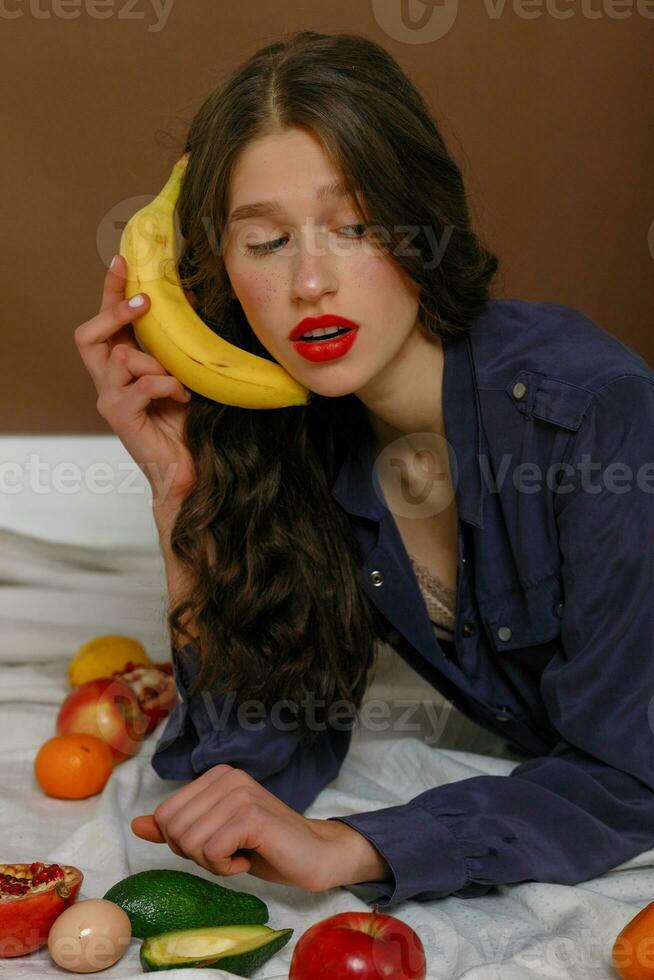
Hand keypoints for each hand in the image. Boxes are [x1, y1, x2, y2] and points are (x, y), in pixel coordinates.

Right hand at [74, 254, 197, 506]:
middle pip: (88, 335)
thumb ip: (179, 345)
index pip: (106, 321)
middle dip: (115, 313)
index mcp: (122, 367)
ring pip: (120, 358)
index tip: (124, 260)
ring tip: (179, 380)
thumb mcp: (186, 374)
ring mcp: (110, 399)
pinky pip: (141, 385)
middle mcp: (108, 381)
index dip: (111, 290)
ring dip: (155, 362)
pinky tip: (183, 398)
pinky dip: (167, 385)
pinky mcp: (120, 417)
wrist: (187, 470)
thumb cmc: (187, 425)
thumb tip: (195, 298)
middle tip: (145, 304)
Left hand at [131, 764, 384, 893]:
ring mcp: (239, 793)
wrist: (315, 855)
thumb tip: (137, 824)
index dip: (184, 843)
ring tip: (241, 854)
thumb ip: (176, 829)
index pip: (165, 815)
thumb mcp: (213, 837)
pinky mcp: (250, 814)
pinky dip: (226, 867)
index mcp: (215, 776)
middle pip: (173, 829)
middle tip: (230, 852)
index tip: (218, 845)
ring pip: (189, 842)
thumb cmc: (265, 847)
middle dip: (196, 854)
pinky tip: (249, 859)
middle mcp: (226, 776)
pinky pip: (211, 852)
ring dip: (213, 863)